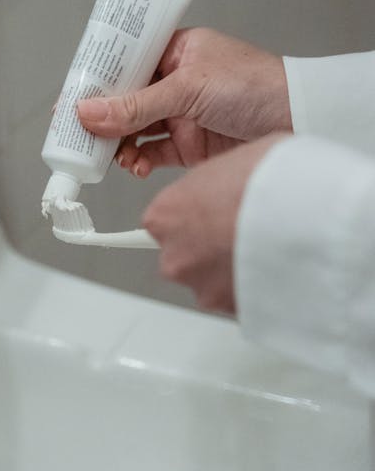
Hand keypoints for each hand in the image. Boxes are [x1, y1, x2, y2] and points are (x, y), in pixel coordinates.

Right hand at [77, 28, 291, 175]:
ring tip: (109, 154)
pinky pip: (151, 153)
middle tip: (77, 132)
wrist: (301, 119)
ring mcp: (181, 114)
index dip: (96, 78)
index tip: (70, 96)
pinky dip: (138, 161)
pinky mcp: (189, 145)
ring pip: (134, 129)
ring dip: (118, 143)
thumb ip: (137, 105)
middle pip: (124, 99)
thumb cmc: (257, 85)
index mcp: (175, 51)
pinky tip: (134, 165)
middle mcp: (175, 81)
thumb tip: (89, 112)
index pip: (124, 61)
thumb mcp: (188, 88)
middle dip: (101, 117)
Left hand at [141, 135, 286, 313]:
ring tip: (266, 247)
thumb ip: (216, 183)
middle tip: (242, 230)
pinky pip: (239, 297)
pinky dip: (253, 286)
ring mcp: (202, 287)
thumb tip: (227, 185)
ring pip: (211, 280)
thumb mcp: (234, 161)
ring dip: (232, 268)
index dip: (194, 215)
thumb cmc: (270, 180)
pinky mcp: (231, 309)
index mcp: (166, 214)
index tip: (208, 215)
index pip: (165, 220)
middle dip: (210, 247)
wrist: (306, 213)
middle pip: (185, 254)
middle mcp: (175, 255)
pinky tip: (277, 265)